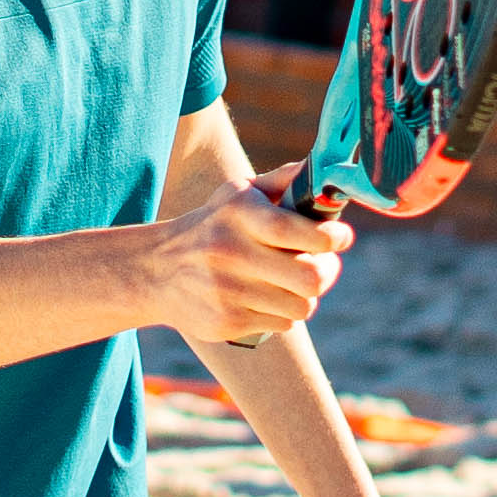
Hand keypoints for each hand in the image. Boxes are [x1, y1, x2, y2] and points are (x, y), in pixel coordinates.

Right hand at [142, 165, 350, 341]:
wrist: (155, 269)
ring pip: (301, 306)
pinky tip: (263, 300)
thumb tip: (327, 171)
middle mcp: (231, 253)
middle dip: (326, 272)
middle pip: (310, 278)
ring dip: (303, 296)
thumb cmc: (213, 226)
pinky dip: (281, 314)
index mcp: (240, 215)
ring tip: (288, 284)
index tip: (340, 237)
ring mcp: (227, 291)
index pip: (299, 232)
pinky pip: (282, 325)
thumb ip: (284, 181)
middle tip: (321, 265)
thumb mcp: (238, 195)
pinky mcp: (226, 322)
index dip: (332, 238)